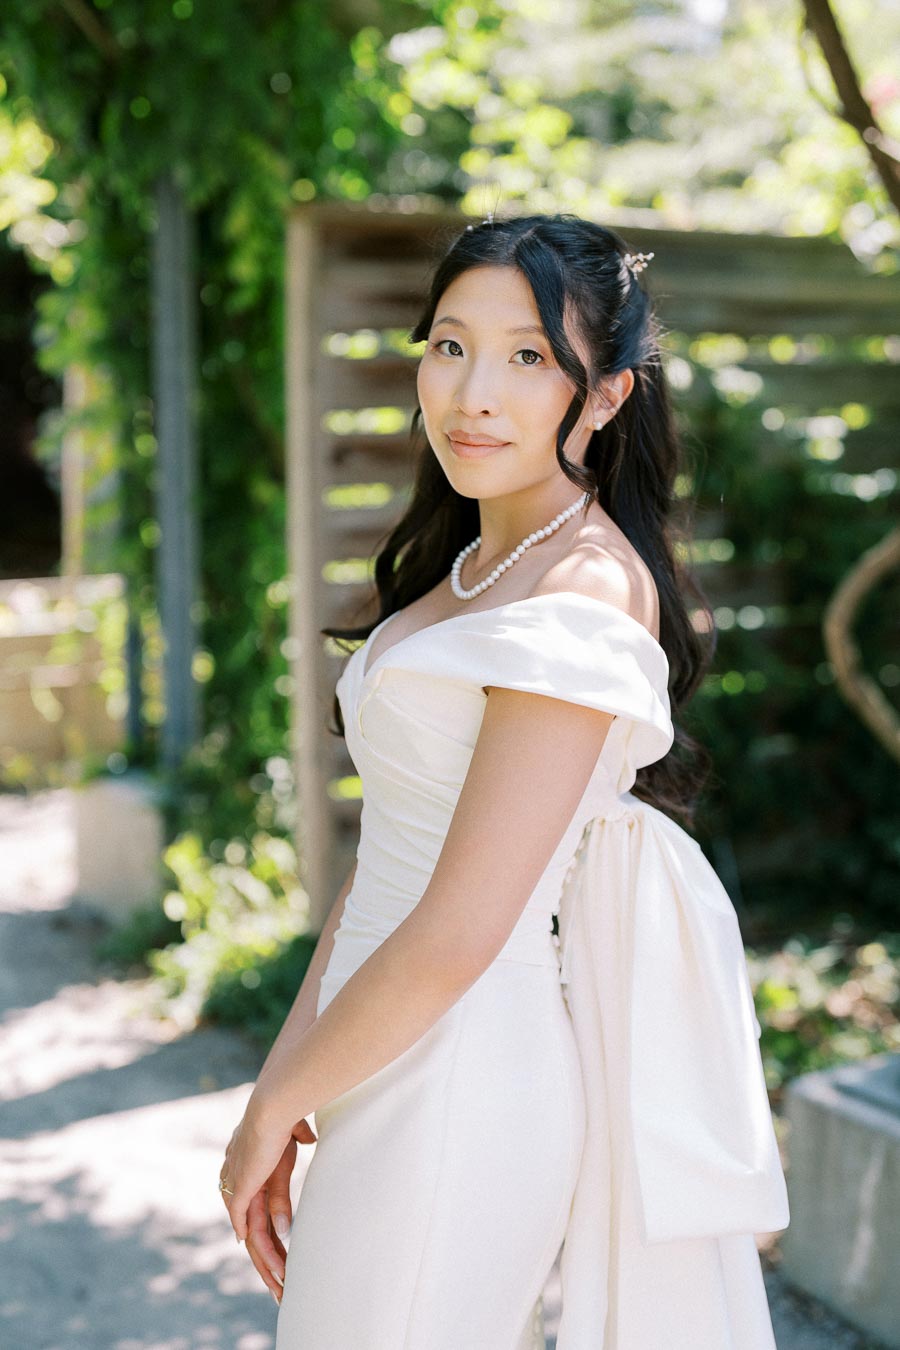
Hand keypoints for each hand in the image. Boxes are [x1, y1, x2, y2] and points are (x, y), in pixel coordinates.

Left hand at [220, 1108, 317, 1301]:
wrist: (271, 1107)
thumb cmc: (283, 1115)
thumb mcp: (291, 1137)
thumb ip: (297, 1140)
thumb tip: (309, 1140)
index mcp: (247, 1171)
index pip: (256, 1213)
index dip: (269, 1236)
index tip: (281, 1254)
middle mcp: (238, 1185)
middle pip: (252, 1235)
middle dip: (267, 1262)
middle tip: (279, 1286)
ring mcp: (238, 1190)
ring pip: (251, 1239)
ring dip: (267, 1265)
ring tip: (282, 1287)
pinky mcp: (241, 1193)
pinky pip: (252, 1232)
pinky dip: (264, 1252)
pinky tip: (273, 1269)